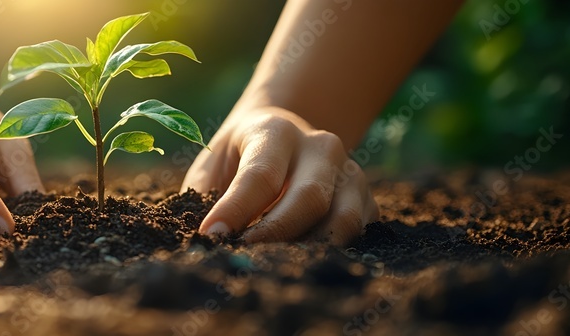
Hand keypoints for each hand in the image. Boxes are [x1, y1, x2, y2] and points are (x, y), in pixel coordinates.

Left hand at [182, 105, 377, 244]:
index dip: (235, 210)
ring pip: (342, 221)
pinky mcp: (367, 199)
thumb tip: (202, 242)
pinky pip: (358, 234)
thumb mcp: (213, 166)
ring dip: (308, 250)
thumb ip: (205, 199)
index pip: (260, 176)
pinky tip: (299, 261)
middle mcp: (320, 146)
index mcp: (275, 131)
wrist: (281, 137)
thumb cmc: (237, 159)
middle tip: (244, 257)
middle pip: (309, 199)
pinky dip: (330, 253)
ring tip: (273, 263)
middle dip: (275, 236)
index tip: (211, 236)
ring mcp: (350, 172)